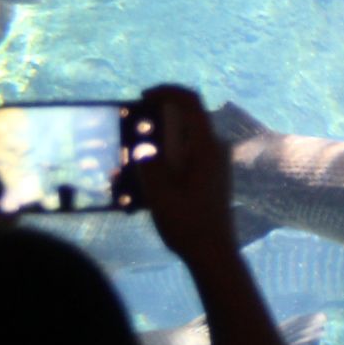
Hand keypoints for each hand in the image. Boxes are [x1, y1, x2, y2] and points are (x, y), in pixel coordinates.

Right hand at [136, 85, 236, 268]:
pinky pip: (185, 154)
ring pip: (182, 139)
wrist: (212, 252)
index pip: (190, 102)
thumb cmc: (188, 223)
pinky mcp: (209, 174)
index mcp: (206, 146)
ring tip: (132, 161)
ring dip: (158, 143)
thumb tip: (141, 146)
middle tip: (129, 134)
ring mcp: (214, 161)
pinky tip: (145, 178)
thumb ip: (149, 164)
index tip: (141, 98)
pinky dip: (166, 158)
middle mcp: (214, 148)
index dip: (166, 92)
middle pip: (183, 119)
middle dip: (155, 121)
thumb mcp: (160, 193)